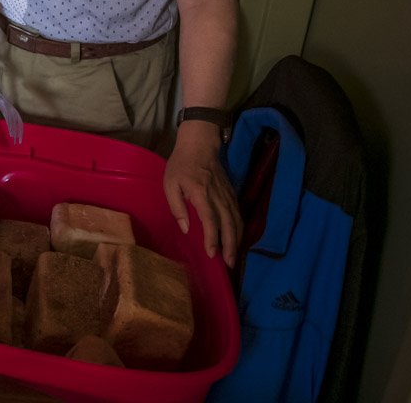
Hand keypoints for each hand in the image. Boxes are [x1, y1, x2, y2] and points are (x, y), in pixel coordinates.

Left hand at [163, 121, 241, 266]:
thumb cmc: (180, 165)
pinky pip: (239, 214)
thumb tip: (186, 229)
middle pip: (229, 224)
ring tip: (234, 257)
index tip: (212, 254)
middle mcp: (218, 196)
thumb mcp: (170, 184)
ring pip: (237, 221)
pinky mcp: (232, 194)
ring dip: (237, 240)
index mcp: (201, 193)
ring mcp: (228, 195)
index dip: (213, 239)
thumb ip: (176, 207)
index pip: (210, 220)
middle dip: (230, 246)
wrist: (200, 145)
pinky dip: (240, 229)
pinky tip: (237, 239)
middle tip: (229, 264)